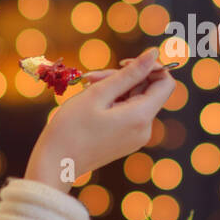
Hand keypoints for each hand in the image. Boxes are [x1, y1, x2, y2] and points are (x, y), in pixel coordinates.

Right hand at [24, 49, 174, 191]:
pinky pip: (126, 112)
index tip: (124, 63)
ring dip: (113, 88)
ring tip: (85, 87)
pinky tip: (89, 102)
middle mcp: (144, 129)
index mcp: (141, 117)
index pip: (165, 82)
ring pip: (134, 99)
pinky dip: (111, 102)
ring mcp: (135, 136)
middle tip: (91, 77)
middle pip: (146, 90)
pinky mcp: (125, 140)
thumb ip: (129, 73)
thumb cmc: (71, 128)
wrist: (54, 165)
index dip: (151, 67)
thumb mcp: (98, 94)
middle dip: (122, 77)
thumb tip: (153, 54)